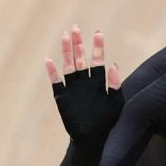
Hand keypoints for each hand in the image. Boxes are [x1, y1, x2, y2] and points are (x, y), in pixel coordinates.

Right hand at [45, 25, 123, 141]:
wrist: (92, 137)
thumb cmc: (106, 121)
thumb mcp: (116, 102)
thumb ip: (115, 84)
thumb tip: (114, 64)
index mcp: (99, 82)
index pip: (98, 60)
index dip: (98, 47)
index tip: (98, 33)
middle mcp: (85, 82)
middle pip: (80, 59)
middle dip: (78, 44)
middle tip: (76, 28)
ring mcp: (72, 88)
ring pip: (68, 66)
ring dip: (66, 52)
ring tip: (65, 36)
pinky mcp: (62, 96)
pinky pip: (56, 82)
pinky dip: (52, 72)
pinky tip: (49, 60)